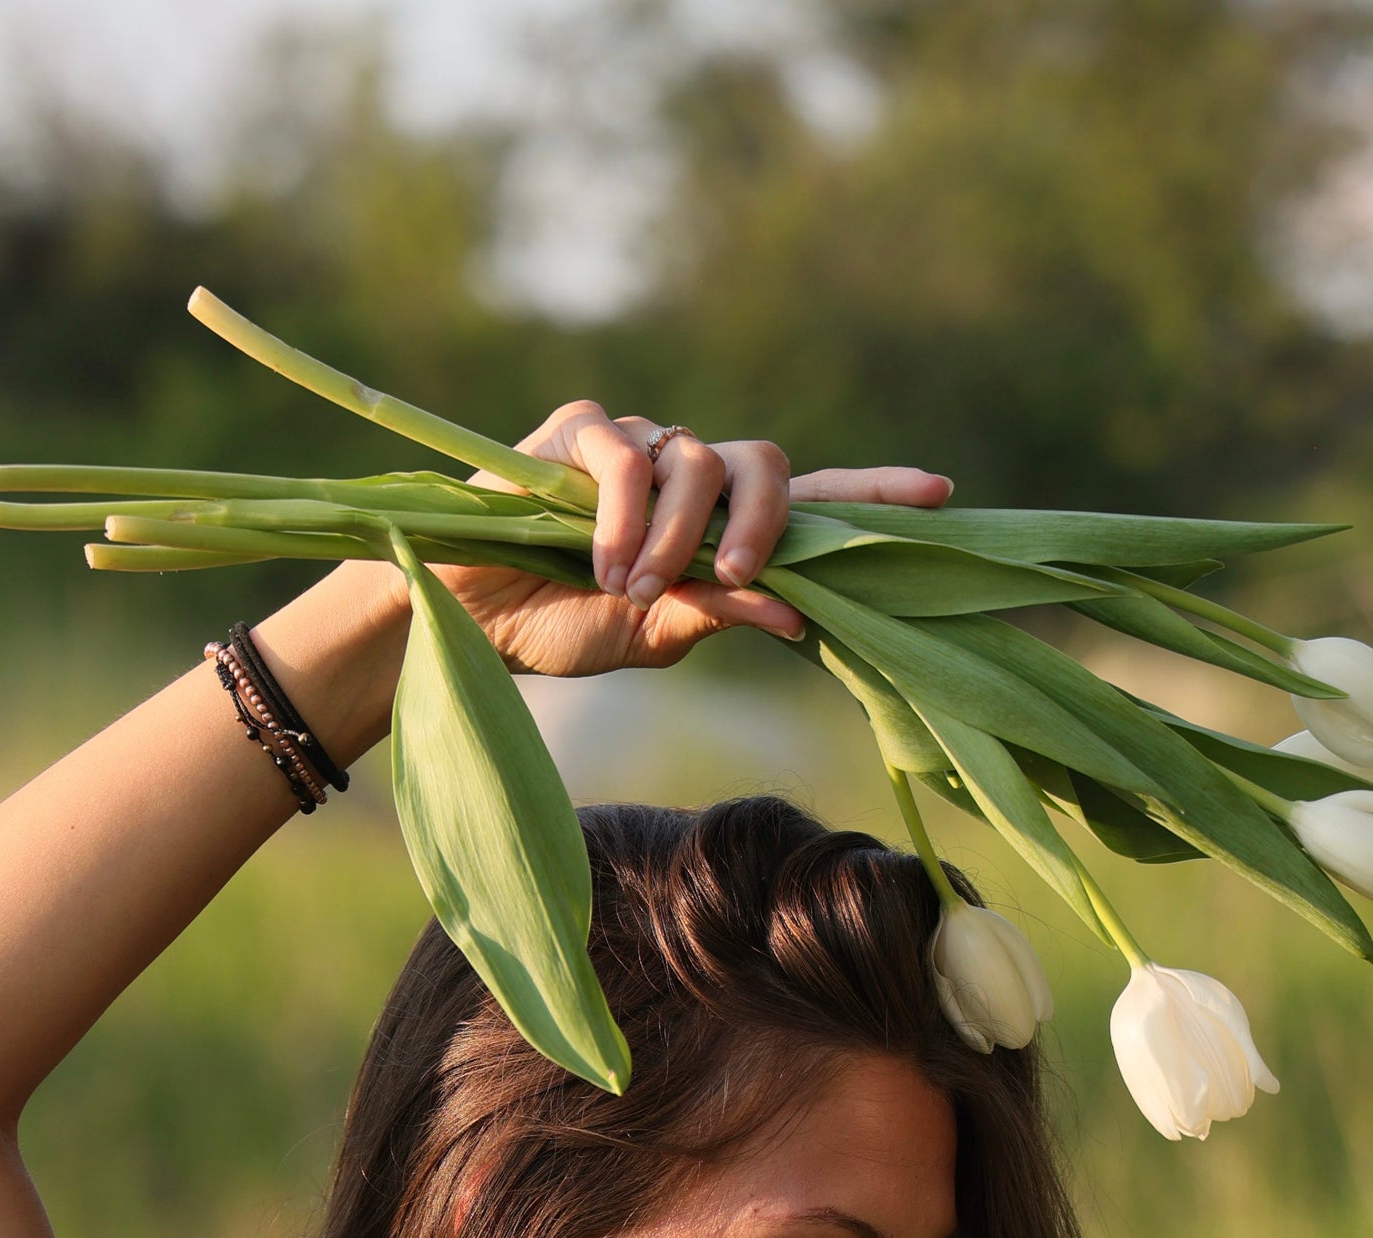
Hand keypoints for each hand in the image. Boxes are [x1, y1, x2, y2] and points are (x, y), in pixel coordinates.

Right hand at [435, 403, 952, 679]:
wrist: (465, 620)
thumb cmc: (555, 627)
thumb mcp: (649, 638)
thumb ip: (715, 612)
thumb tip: (794, 611)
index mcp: (714, 528)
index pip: (808, 500)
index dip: (871, 492)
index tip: (942, 494)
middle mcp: (685, 475)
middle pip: (764, 464)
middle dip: (765, 521)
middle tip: (737, 574)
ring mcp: (635, 444)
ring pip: (698, 460)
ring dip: (674, 536)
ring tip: (628, 588)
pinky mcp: (579, 431)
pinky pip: (627, 455)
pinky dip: (623, 513)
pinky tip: (599, 561)